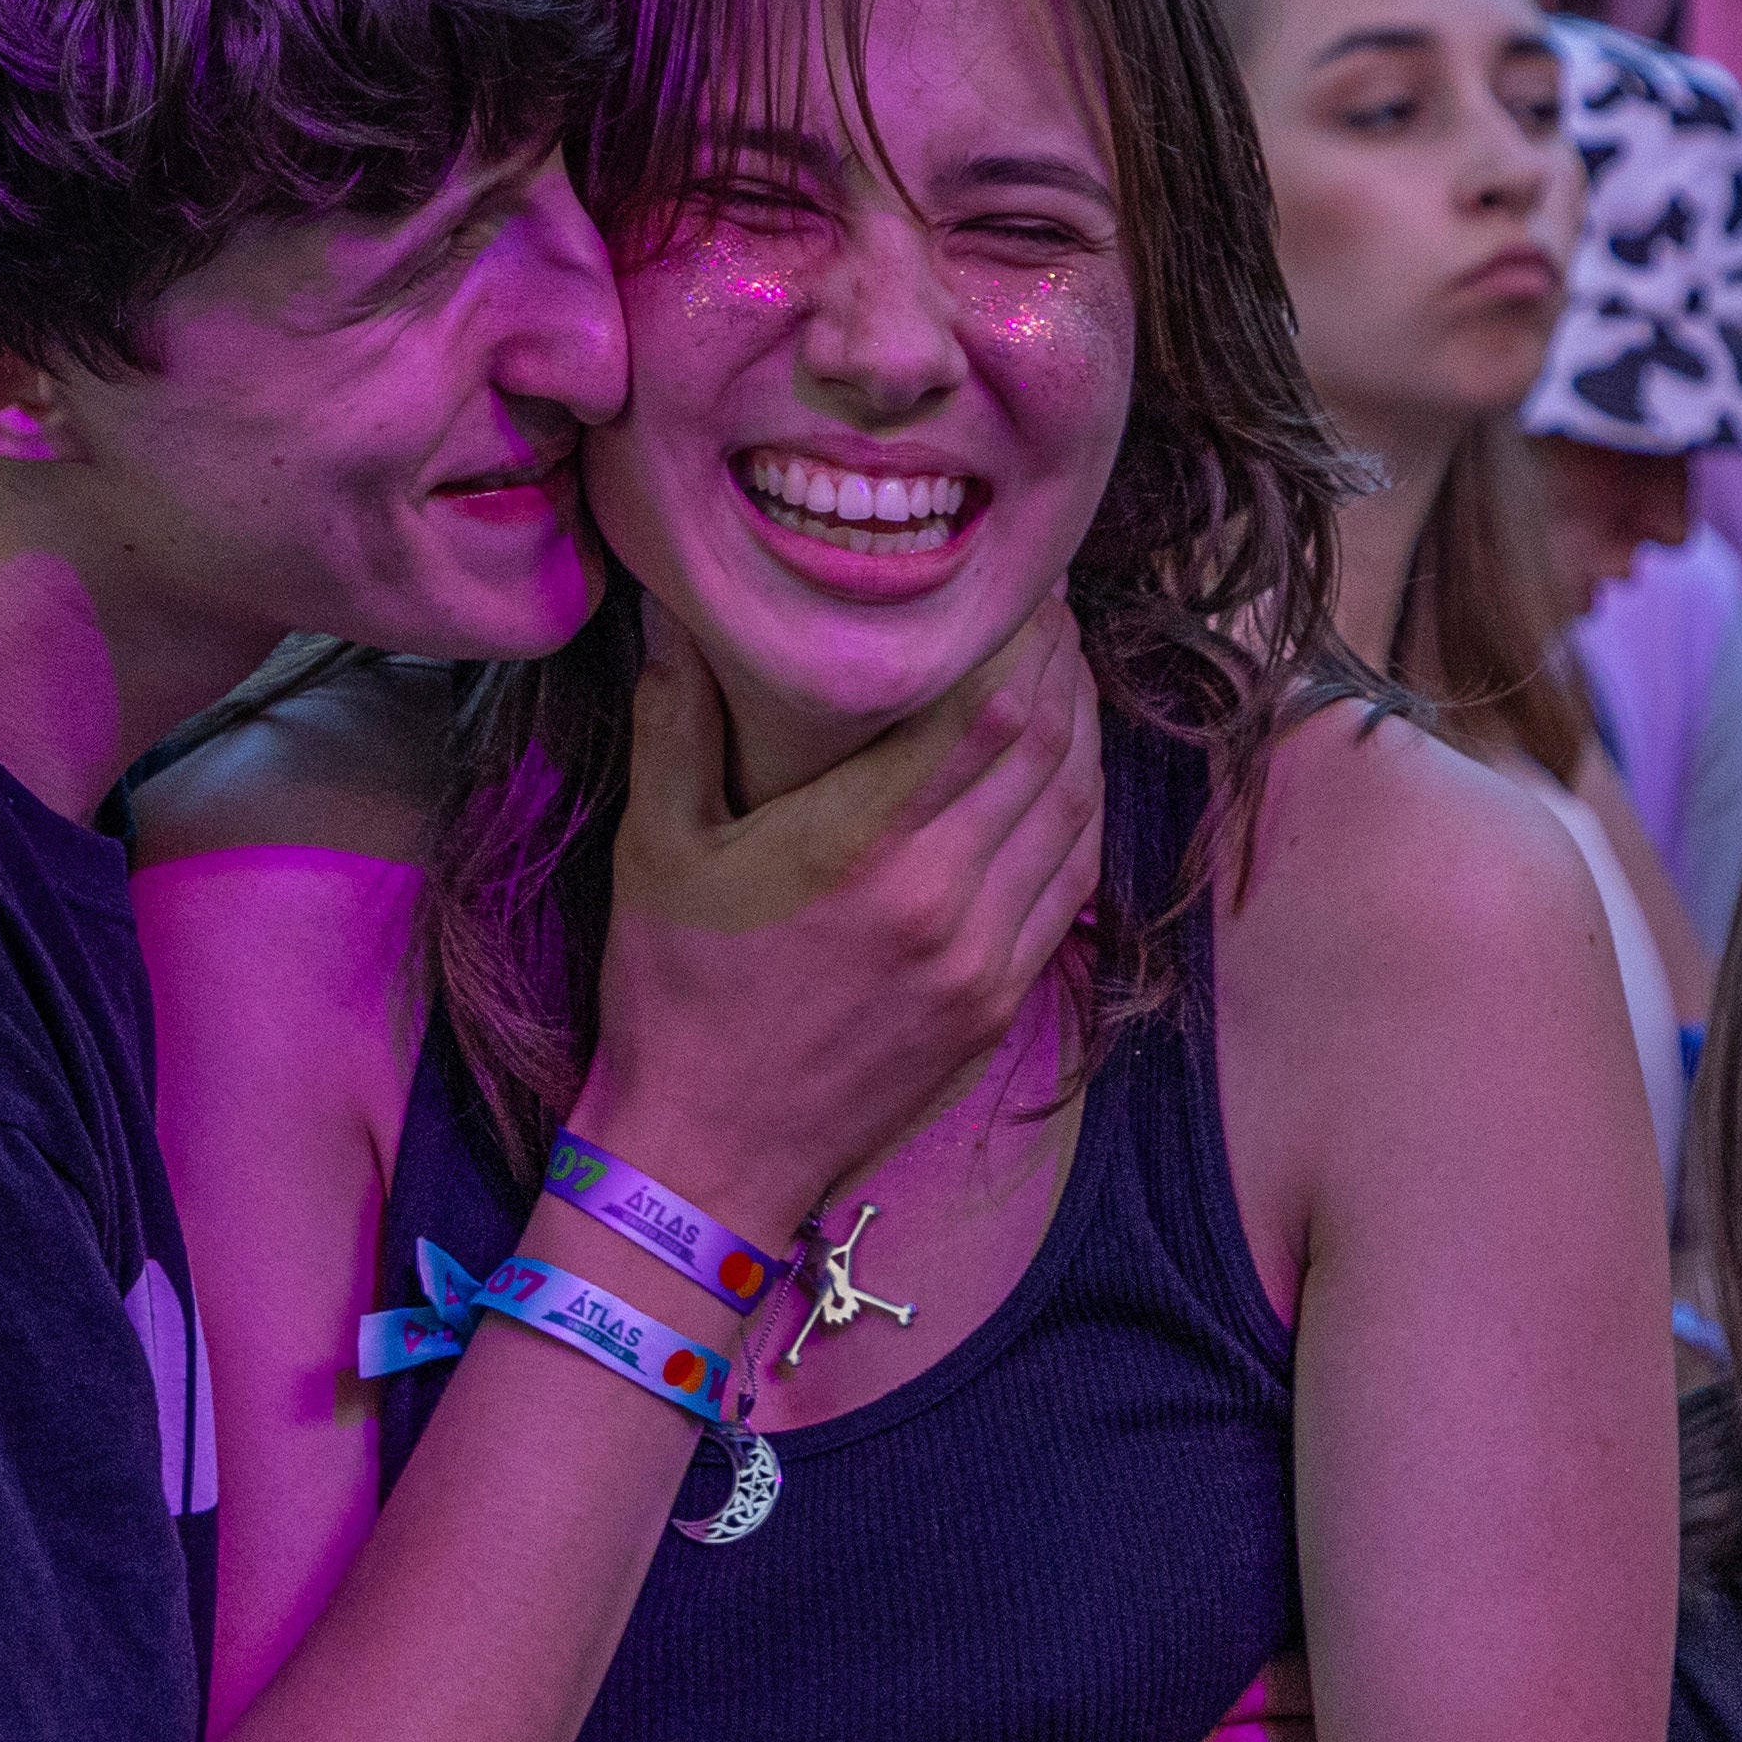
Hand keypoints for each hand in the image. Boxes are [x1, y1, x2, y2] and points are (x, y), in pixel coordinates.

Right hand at [580, 602, 1106, 1231]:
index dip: (1023, 638)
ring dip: (1084, 735)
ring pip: (1074, 815)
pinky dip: (1081, 817)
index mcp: (866, 848)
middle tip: (1048, 612)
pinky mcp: (1000, 1003)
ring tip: (1067, 677)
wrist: (707, 1154)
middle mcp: (946, 899)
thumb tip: (679, 610)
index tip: (1019, 587)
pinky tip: (1068, 777)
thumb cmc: (671, 995)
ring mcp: (985, 959)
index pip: (990, 711)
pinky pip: (1070, 887)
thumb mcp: (657, 848)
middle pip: (1047, 750)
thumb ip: (676, 718)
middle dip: (1059, 669)